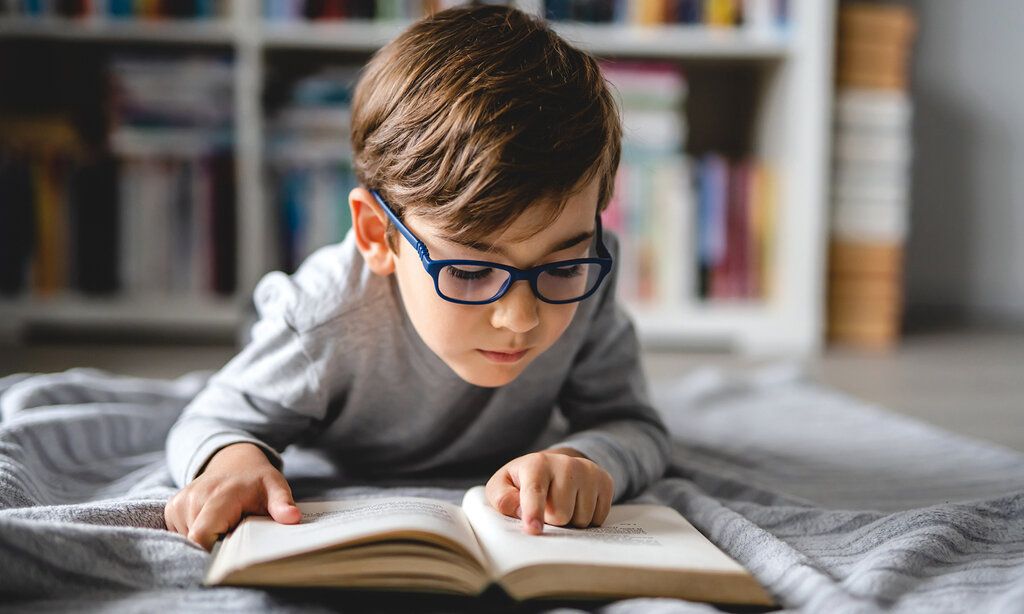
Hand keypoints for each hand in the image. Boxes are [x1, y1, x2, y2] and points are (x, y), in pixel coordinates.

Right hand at [164, 442, 300, 550]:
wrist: (234, 462)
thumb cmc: (257, 480)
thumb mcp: (275, 486)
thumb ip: (282, 503)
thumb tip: (292, 518)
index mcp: (220, 495)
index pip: (202, 535)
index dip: (213, 552)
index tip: (232, 555)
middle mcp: (194, 498)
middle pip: (196, 542)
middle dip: (213, 547)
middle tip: (234, 537)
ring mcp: (180, 502)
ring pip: (187, 540)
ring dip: (206, 541)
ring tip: (225, 526)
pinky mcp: (172, 507)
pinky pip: (181, 534)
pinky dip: (196, 535)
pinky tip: (213, 523)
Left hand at [485, 448, 613, 534]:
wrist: (553, 466)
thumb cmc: (522, 481)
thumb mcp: (502, 487)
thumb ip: (503, 499)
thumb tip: (520, 512)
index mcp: (536, 464)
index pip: (535, 492)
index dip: (534, 512)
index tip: (533, 529)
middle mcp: (565, 464)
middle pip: (561, 515)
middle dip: (551, 520)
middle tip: (546, 507)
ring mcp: (588, 471)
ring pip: (581, 520)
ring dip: (570, 521)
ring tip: (562, 504)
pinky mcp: (605, 480)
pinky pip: (598, 518)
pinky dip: (587, 518)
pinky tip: (577, 504)